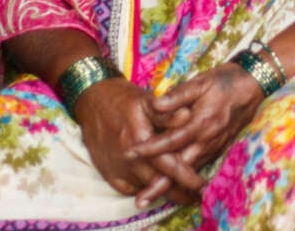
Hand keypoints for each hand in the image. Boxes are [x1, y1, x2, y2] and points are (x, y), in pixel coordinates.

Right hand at [74, 77, 205, 205]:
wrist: (92, 103)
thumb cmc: (123, 100)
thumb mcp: (147, 101)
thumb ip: (167, 113)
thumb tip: (187, 116)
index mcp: (141, 140)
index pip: (169, 166)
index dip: (188, 177)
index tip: (202, 186)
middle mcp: (128, 159)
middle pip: (159, 183)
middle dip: (179, 191)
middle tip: (195, 195)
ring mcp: (117, 169)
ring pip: (146, 188)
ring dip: (164, 191)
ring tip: (183, 193)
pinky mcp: (109, 174)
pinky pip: (131, 189)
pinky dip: (145, 190)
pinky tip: (157, 188)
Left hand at [125, 64, 263, 205]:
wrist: (253, 85)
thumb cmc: (225, 81)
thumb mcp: (200, 82)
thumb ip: (178, 95)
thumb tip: (155, 105)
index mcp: (202, 122)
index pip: (172, 141)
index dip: (151, 148)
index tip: (131, 153)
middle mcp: (209, 140)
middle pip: (182, 168)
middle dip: (161, 183)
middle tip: (142, 198)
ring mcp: (216, 146)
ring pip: (191, 170)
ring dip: (172, 183)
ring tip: (151, 192)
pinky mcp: (219, 148)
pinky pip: (199, 165)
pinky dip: (185, 175)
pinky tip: (173, 180)